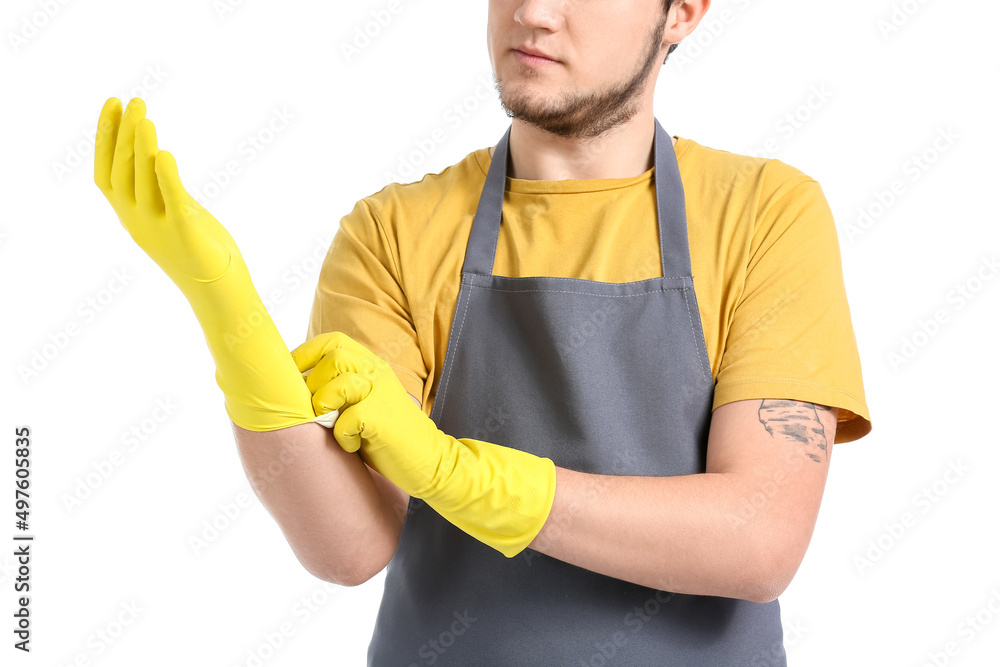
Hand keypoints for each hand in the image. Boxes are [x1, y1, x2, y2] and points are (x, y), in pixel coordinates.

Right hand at [95, 96, 243, 292]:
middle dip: (125, 134)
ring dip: (142, 148)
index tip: (112, 103)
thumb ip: (158, 188)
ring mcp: (159, 230)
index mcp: (129, 216)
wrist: (219, 292)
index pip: (106, 171)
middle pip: (123, 172)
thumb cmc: (198, 250)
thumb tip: (154, 155)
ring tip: (146, 118)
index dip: (105, 137)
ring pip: (143, 184)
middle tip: (134, 101)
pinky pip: (173, 204)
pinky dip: (167, 179)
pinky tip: (166, 154)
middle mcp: (137, 222)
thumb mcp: (169, 214)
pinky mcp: (186, 236)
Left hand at [291, 332, 557, 557]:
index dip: (305, 354)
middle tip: (314, 409)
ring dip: (323, 407)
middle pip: (333, 358)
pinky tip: (354, 446)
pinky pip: (345, 421)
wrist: (431, 462)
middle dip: (312, 383)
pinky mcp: (381, 418)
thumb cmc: (389, 438)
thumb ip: (339, 390)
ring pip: (337, 384)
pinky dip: (342, 437)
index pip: (333, 342)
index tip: (287, 374)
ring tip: (329, 424)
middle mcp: (378, 374)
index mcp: (373, 366)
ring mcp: (381, 393)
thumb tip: (295, 390)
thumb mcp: (364, 404)